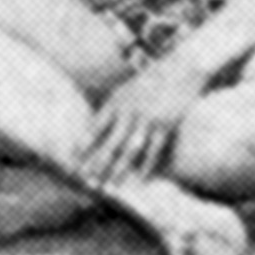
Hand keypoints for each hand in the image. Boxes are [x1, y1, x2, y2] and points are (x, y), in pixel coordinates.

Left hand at [79, 51, 208, 187]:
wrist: (181, 67)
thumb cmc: (152, 80)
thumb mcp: (128, 89)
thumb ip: (114, 107)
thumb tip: (96, 123)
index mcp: (117, 100)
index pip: (95, 126)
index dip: (84, 143)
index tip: (72, 158)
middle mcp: (129, 110)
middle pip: (110, 142)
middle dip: (97, 163)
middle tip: (87, 181)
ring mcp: (148, 118)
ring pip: (129, 150)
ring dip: (119, 171)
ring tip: (110, 187)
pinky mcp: (166, 125)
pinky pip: (154, 151)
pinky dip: (146, 167)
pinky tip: (139, 181)